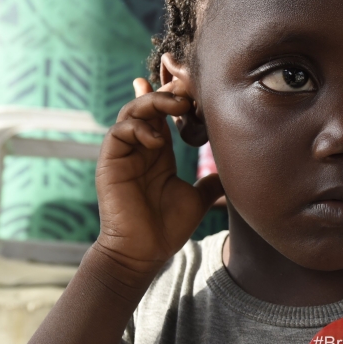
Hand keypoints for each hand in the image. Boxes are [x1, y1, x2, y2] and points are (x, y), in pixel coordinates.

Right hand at [92, 78, 222, 292]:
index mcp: (157, 152)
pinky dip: (137, 128)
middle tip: (187, 90)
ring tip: (177, 105)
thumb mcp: (197, 199)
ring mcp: (123, 154)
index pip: (162, 114)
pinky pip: (118, 132)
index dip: (174, 98)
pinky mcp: (110, 163)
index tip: (196, 92)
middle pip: (146, 105)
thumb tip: (232, 174)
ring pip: (131, 112)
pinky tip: (157, 140)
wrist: (144, 253)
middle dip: (166, 92)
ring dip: (153, 102)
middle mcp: (139, 148)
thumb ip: (210, 183)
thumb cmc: (167, 228)